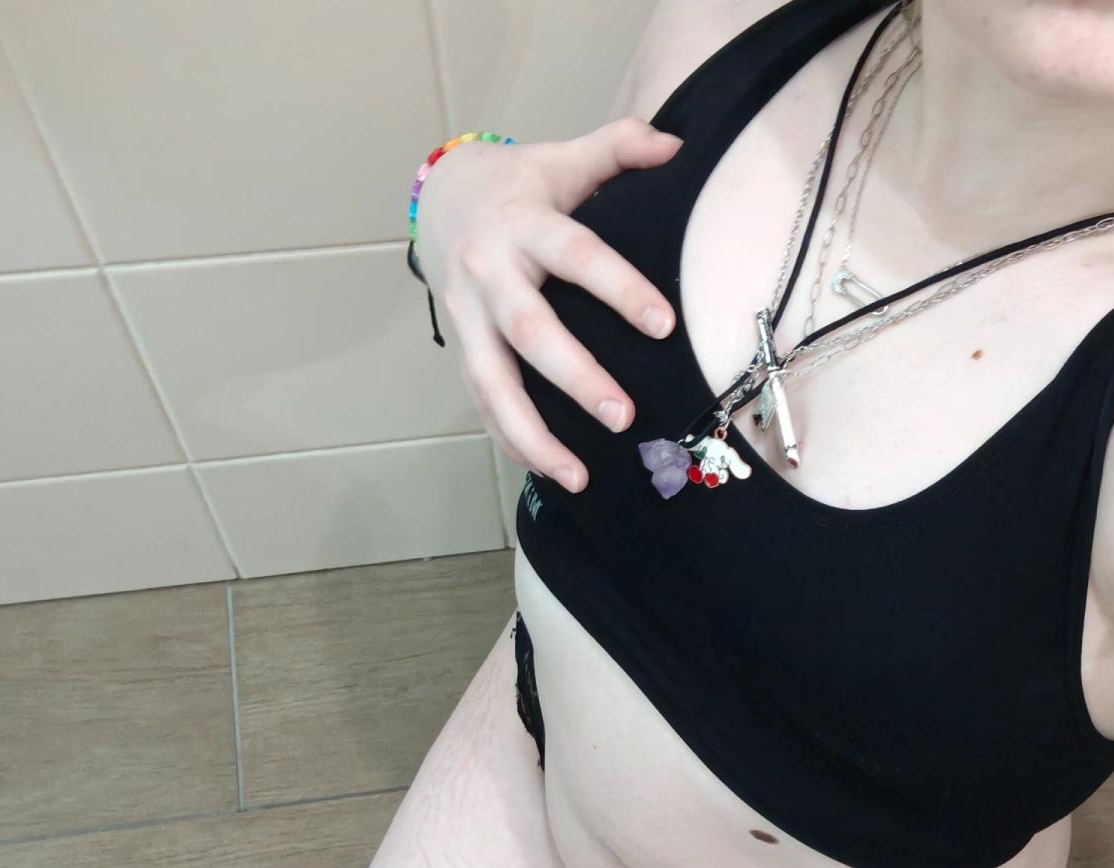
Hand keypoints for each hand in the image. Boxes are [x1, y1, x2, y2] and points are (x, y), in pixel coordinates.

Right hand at [414, 116, 684, 491]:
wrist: (438, 197)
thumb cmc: (518, 186)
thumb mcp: (564, 158)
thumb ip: (619, 147)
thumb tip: (676, 145)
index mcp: (525, 224)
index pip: (578, 256)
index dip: (620, 288)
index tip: (664, 325)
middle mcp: (490, 273)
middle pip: (531, 332)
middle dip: (576, 379)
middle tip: (624, 417)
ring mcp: (468, 317)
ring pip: (494, 384)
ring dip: (534, 435)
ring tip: (579, 476)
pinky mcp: (459, 348)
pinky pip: (482, 403)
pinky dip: (512, 441)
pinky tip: (548, 473)